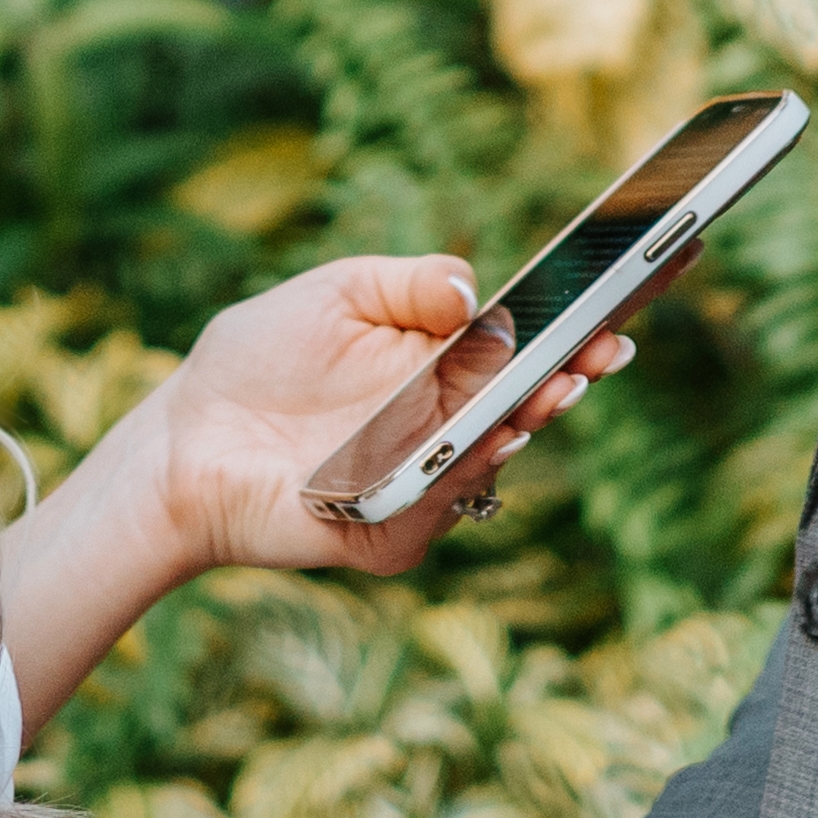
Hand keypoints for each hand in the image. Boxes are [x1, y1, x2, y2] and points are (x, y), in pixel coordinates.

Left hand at [109, 246, 683, 586]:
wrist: (182, 443)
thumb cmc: (257, 360)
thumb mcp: (332, 294)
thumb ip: (404, 285)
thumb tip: (470, 289)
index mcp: (446, 360)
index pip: (534, 337)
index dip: (587, 316)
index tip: (635, 285)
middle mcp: (451, 422)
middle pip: (535, 399)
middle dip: (577, 371)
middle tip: (605, 346)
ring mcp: (430, 480)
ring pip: (498, 455)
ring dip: (529, 419)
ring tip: (557, 382)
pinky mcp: (395, 532)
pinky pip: (441, 506)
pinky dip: (458, 475)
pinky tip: (475, 441)